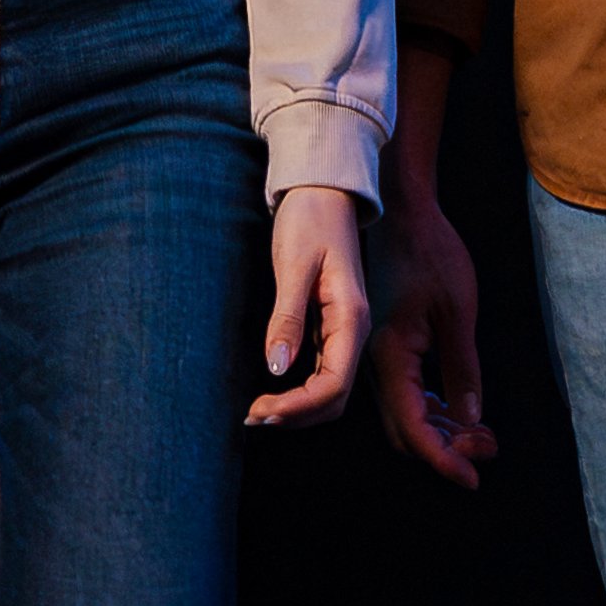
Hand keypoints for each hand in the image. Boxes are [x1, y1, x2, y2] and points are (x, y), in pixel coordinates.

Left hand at [249, 186, 373, 428]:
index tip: (260, 411)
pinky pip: (321, 372)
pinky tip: (273, 391)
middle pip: (333, 398)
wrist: (323, 189)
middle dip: (296, 415)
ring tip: (257, 411)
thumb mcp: (294, 265)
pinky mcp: (329, 326)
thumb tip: (277, 369)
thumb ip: (287, 318)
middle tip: (252, 416)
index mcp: (352, 318)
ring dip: (297, 408)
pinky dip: (299, 391)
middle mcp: (353, 331)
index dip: (298, 408)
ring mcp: (343, 330)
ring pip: (328, 390)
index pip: (333, 385)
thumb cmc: (310, 219)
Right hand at [366, 194, 499, 485]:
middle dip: (447, 450)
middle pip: (406, 430)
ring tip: (484, 436)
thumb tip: (472, 422)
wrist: (403, 212)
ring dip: (443, 432)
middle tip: (488, 451)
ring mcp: (380, 356)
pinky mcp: (388, 347)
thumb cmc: (430, 253)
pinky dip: (435, 410)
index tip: (473, 479)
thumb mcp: (456, 312)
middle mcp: (376, 364)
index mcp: (390, 357)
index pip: (413, 428)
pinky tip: (461, 411)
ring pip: (406, 415)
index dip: (443, 460)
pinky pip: (408, 394)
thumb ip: (462, 369)